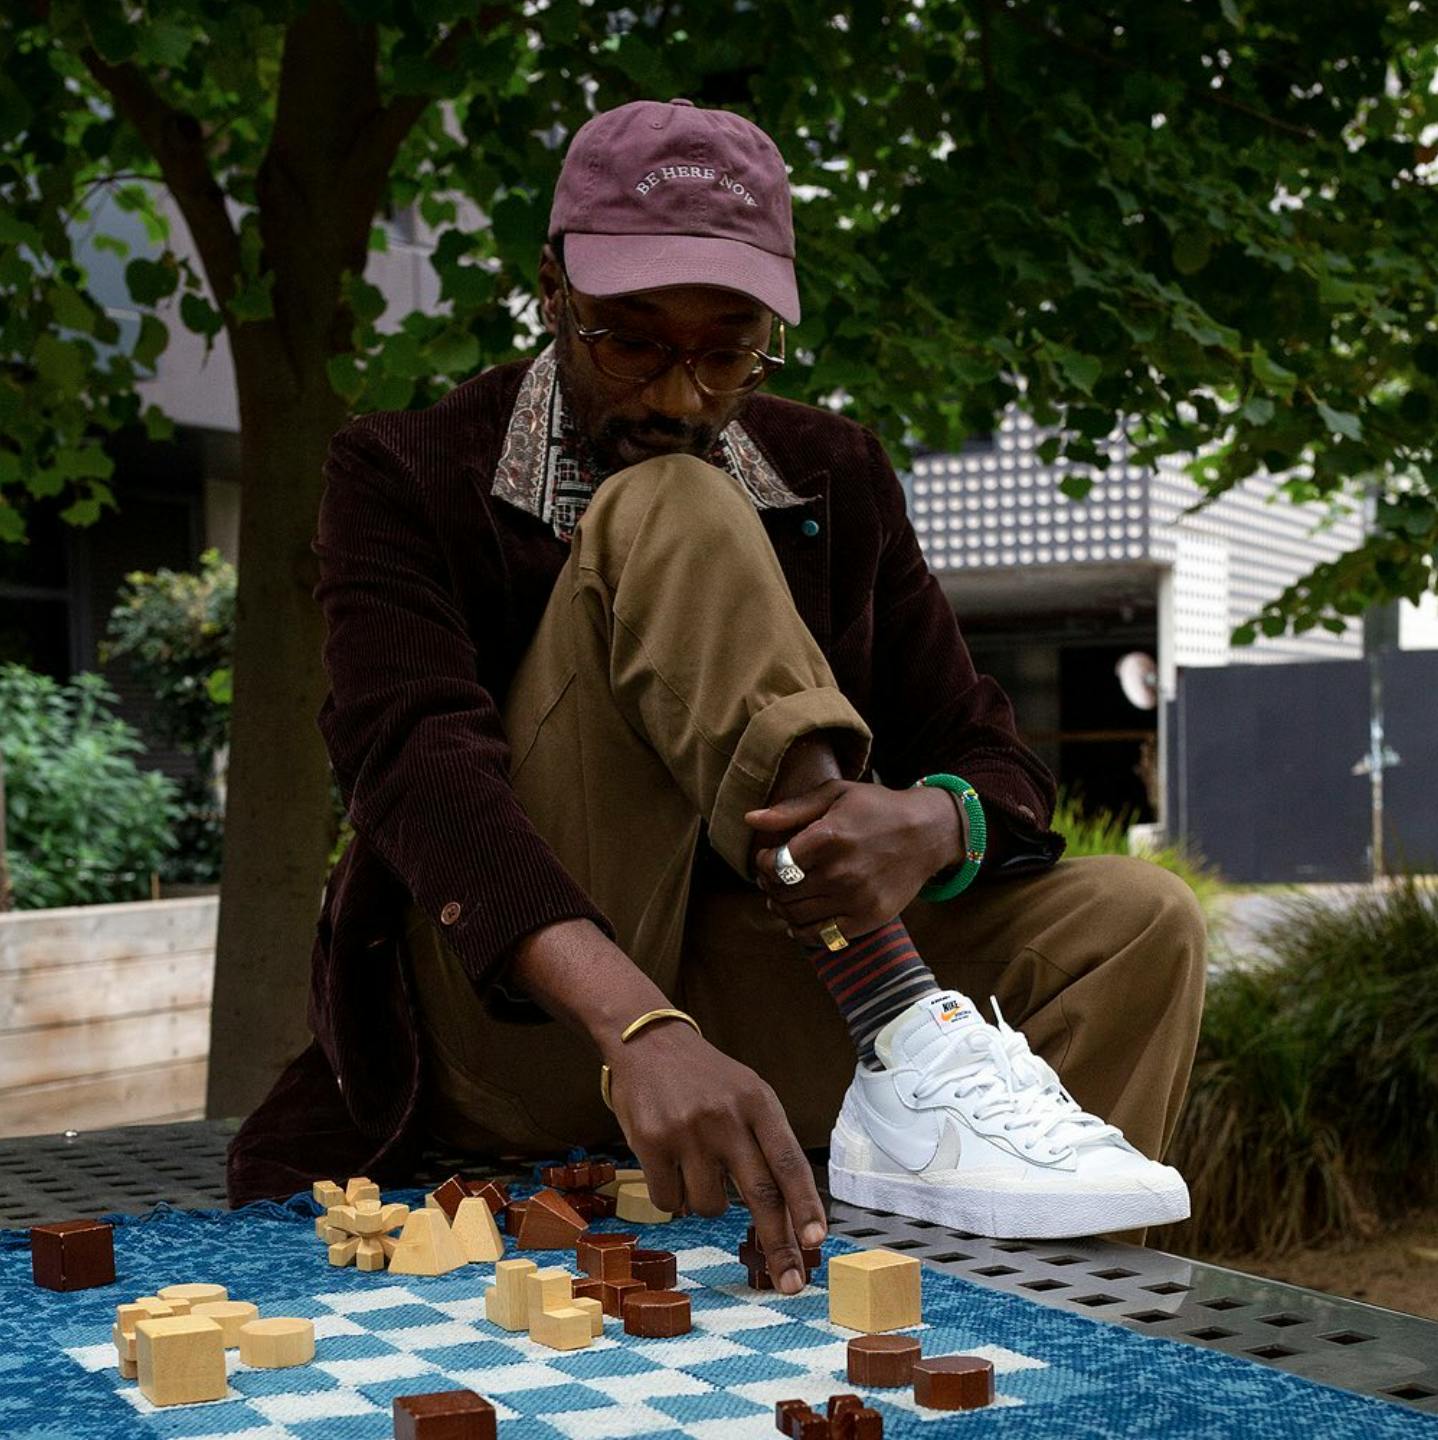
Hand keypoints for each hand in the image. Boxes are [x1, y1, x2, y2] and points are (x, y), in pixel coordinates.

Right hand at [604, 1020, 825, 1292]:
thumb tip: (791, 1215)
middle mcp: (725, 1116)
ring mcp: (687, 1130)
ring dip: (707, 1203)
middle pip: (760, 1194)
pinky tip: (668, 1166)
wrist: (647, 1042)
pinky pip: (669, 1203)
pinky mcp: (651, 1143)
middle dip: (779, 1245)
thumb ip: (767, 1143)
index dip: (805, 1204)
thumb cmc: (706, 1079)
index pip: (789, 1160)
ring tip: (697, 1168)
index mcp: (757, 1101)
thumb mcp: (746, 1094)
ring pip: (710, 1206)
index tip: (816, 1241)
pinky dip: (673, 1198)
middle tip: (792, 1283)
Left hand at [746, 779, 962, 943]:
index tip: (767, 859)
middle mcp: (841, 872)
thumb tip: (751, 819)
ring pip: (797, 916)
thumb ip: (791, 809)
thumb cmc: (877, 808)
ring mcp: (856, 898)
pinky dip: (803, 933)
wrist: (927, 832)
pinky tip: (799, 922)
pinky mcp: (868, 919)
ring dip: (782, 909)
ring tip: (784, 898)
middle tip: (772, 879)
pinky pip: (822, 936)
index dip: (764, 864)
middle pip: (783, 892)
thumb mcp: (835, 794)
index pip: (776, 864)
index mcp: (829, 837)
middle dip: (769, 886)